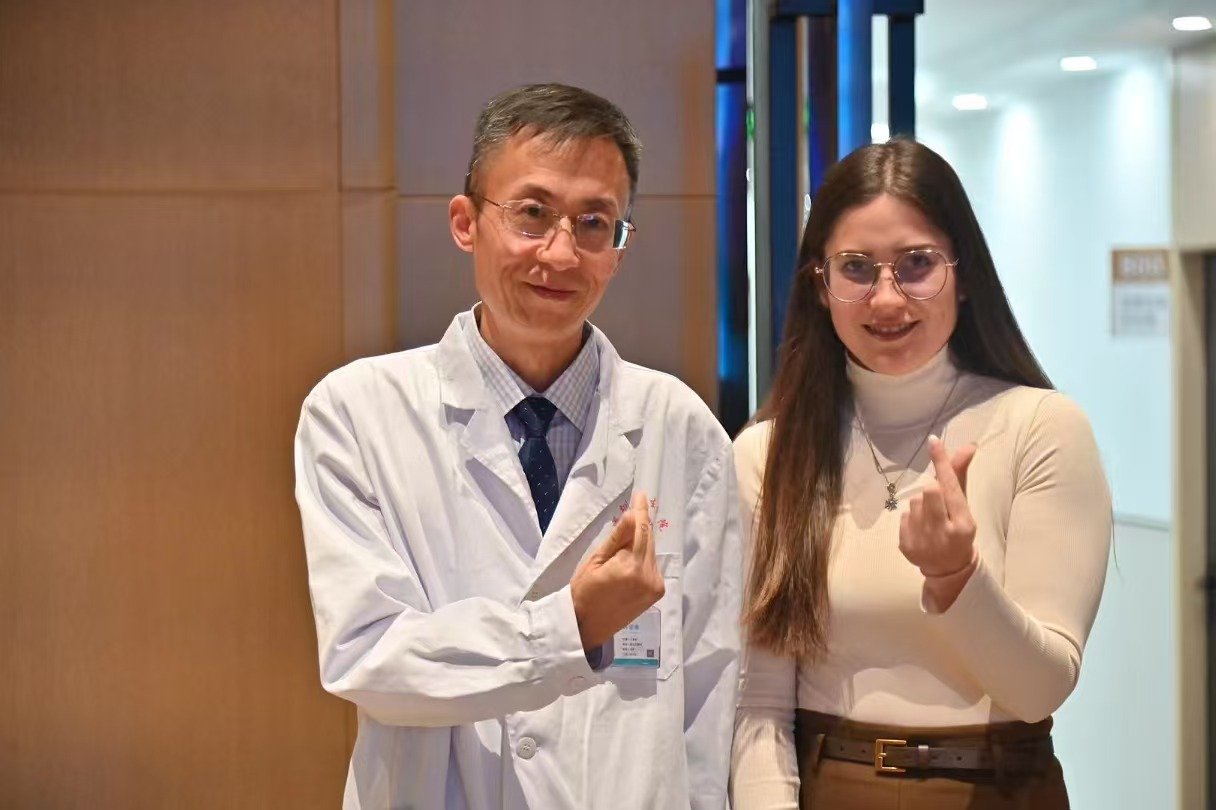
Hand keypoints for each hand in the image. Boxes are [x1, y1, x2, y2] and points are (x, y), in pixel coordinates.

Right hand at [570, 491, 664, 649]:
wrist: (586, 626)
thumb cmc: (583, 591)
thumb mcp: (595, 560)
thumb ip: (617, 538)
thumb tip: (632, 515)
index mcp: (631, 567)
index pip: (641, 530)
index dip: (641, 510)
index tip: (641, 494)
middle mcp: (649, 576)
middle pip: (648, 540)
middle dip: (639, 527)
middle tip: (629, 515)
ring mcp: (655, 586)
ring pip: (650, 553)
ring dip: (640, 544)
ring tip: (620, 549)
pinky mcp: (657, 592)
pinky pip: (651, 566)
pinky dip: (642, 558)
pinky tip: (626, 562)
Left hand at [899, 436, 977, 578]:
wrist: (948, 569)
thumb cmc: (958, 530)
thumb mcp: (964, 507)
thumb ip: (960, 476)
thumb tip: (968, 446)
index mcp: (963, 523)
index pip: (951, 486)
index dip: (942, 463)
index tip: (933, 441)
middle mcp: (943, 533)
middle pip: (928, 490)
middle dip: (932, 491)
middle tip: (938, 504)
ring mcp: (923, 540)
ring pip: (914, 501)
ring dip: (921, 506)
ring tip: (931, 521)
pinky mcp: (906, 545)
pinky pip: (904, 515)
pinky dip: (912, 519)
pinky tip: (921, 531)